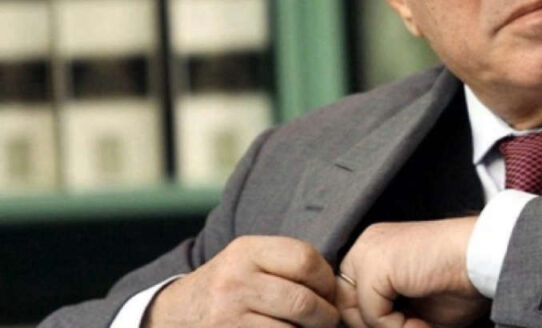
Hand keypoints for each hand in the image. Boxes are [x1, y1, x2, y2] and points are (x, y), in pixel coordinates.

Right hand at [144, 236, 339, 327]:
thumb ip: (286, 263)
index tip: (330, 292)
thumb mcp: (248, 260)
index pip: (305, 260)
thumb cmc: (228, 285)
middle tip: (328, 319)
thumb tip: (336, 285)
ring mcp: (228, 315)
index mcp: (246, 251)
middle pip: (302, 301)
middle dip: (325, 314)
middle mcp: (235, 281)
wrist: (176, 313)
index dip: (327, 279)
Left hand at [338, 217, 489, 327]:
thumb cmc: (461, 278)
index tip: (407, 325)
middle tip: (415, 325)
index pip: (351, 296)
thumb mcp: (414, 304)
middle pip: (346, 304)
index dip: (375, 321)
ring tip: (420, 324)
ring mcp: (368, 252)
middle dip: (377, 325)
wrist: (484, 256)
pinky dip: (397, 327)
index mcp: (376, 250)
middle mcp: (367, 245)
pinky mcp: (375, 264)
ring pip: (354, 311)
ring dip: (389, 327)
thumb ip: (386, 314)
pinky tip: (422, 320)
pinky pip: (371, 314)